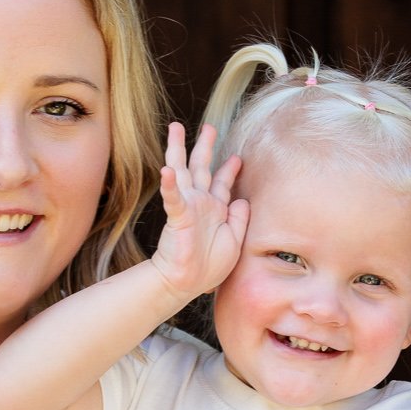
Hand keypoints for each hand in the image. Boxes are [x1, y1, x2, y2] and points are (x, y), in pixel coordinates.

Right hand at [149, 122, 247, 301]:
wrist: (188, 282)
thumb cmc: (210, 266)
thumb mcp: (235, 240)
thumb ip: (240, 219)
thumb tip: (244, 199)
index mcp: (215, 209)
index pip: (222, 183)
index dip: (229, 169)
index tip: (237, 156)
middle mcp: (200, 202)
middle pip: (202, 167)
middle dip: (205, 146)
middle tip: (208, 127)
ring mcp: (188, 206)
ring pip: (182, 170)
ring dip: (179, 149)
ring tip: (176, 128)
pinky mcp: (178, 215)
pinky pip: (172, 197)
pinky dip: (169, 184)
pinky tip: (166, 169)